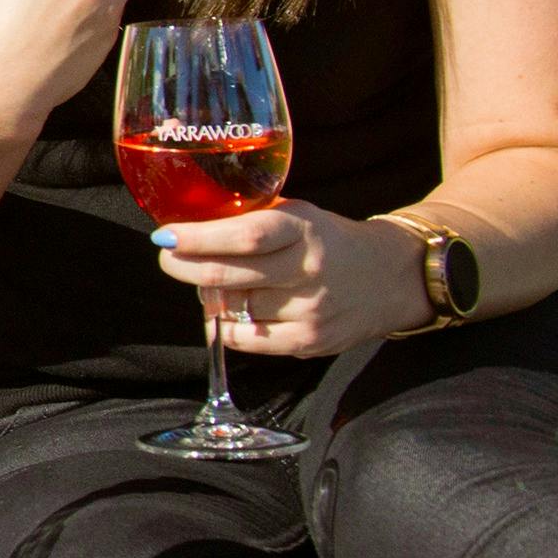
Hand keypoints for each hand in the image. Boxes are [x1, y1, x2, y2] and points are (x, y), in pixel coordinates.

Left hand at [152, 198, 433, 362]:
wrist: (392, 276)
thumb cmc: (327, 241)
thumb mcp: (296, 215)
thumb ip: (249, 220)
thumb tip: (184, 229)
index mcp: (303, 230)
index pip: (245, 236)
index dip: (199, 238)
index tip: (165, 235)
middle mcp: (308, 270)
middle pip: (228, 276)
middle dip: (184, 268)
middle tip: (169, 258)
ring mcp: (310, 310)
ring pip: (232, 308)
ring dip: (212, 296)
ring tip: (223, 283)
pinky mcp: (309, 342)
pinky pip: (244, 339)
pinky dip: (227, 325)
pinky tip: (234, 311)